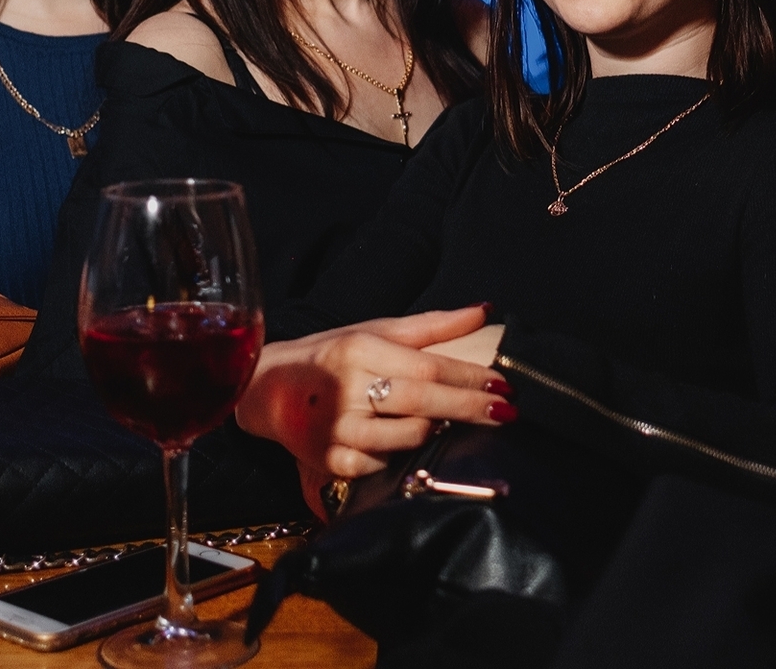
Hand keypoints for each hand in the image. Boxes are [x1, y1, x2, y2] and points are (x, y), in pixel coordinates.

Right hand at [236, 306, 516, 482]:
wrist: (269, 389)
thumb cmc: (332, 356)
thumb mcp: (376, 331)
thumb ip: (432, 326)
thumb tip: (484, 312)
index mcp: (360, 350)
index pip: (429, 367)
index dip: (470, 378)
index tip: (504, 384)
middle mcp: (347, 389)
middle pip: (425, 402)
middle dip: (471, 407)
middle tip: (506, 410)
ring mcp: (339, 430)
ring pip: (409, 437)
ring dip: (438, 430)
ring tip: (451, 421)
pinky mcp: (332, 462)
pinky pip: (386, 463)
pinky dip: (402, 454)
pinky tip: (405, 440)